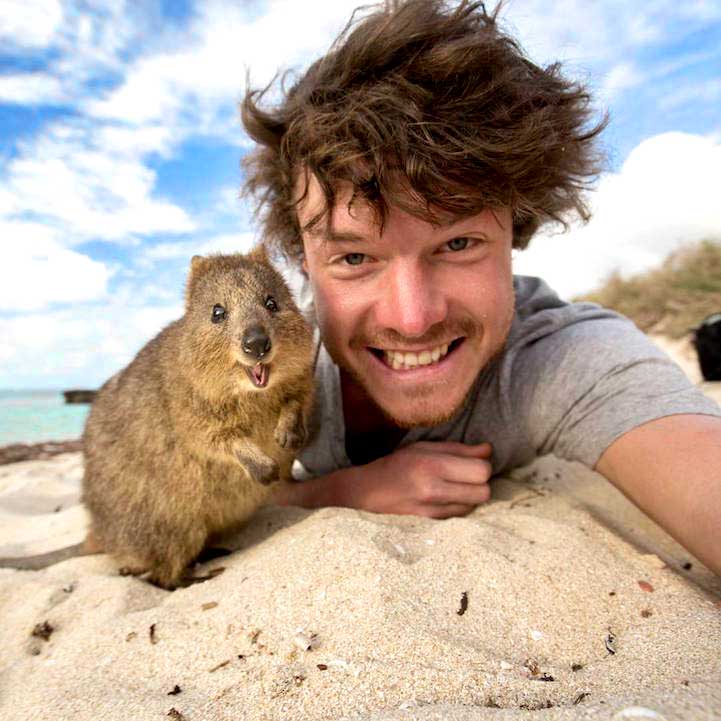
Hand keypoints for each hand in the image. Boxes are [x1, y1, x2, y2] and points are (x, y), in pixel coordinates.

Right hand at [273, 441, 492, 517]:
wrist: (364, 495)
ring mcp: (431, 512)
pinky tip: (444, 501)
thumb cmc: (395, 466)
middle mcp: (433, 490)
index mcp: (432, 465)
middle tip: (466, 478)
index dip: (482, 466)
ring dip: (469, 498)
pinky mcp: (430, 527)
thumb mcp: (422, 448)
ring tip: (452, 489)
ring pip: (473, 507)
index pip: (481, 471)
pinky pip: (459, 518)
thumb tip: (488, 450)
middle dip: (479, 484)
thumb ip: (457, 449)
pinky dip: (457, 509)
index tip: (473, 464)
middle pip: (483, 492)